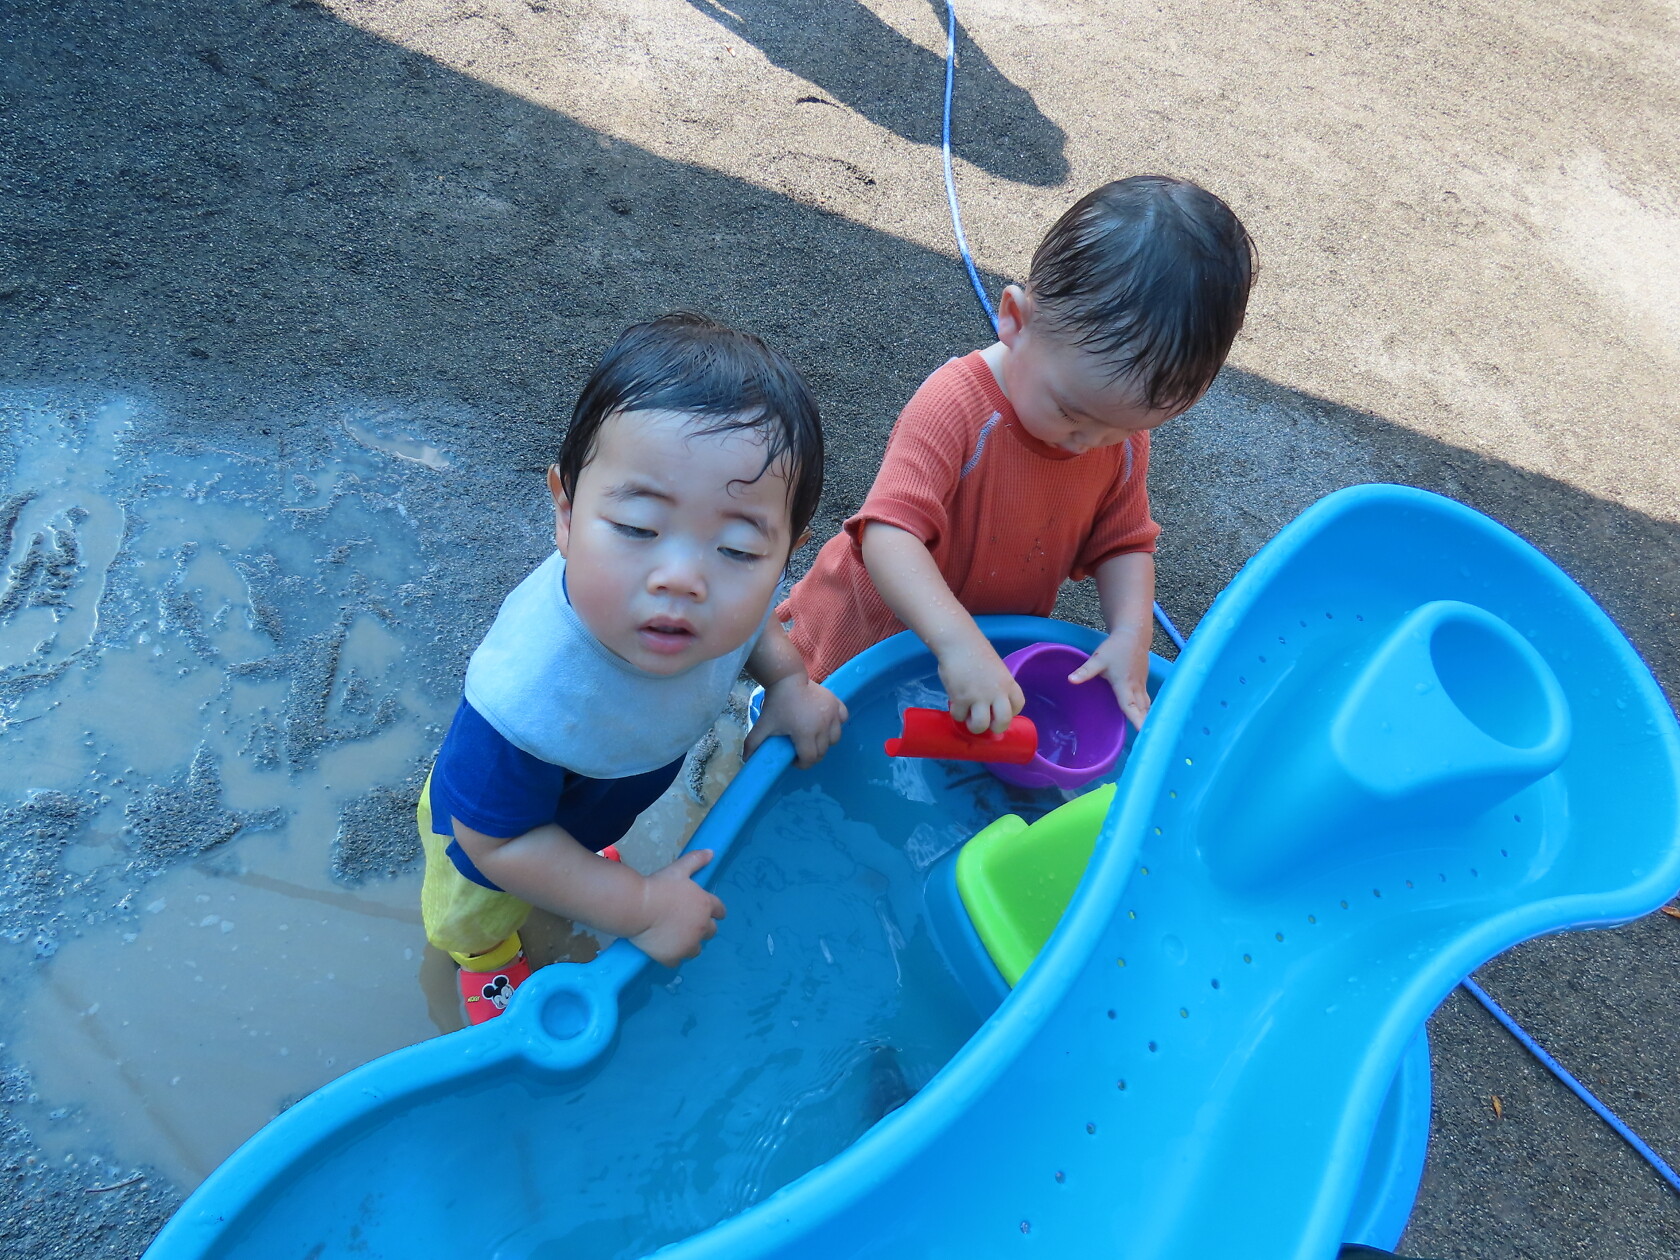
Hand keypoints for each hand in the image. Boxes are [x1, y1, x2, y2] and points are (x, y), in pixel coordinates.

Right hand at [629, 849, 726, 966]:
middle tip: (687, 923)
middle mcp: (702, 927)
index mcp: (706, 905)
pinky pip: (677, 961)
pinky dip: (672, 956)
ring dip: (689, 943)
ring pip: (696, 949)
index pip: (720, 911)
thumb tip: (711, 852)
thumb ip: (696, 860)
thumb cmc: (659, 886)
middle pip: (711, 932)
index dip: (714, 912)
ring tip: (675, 937)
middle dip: (702, 928)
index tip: (709, 913)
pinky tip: (663, 948)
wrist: (637, 907)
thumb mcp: (679, 869)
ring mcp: (688, 944)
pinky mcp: (673, 957)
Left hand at [745, 675, 848, 766]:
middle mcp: (823, 725)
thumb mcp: (764, 724)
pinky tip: (825, 723)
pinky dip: (836, 724)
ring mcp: (833, 714)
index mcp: (806, 733)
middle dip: (812, 754)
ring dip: (825, 742)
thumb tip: (746, 759)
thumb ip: (754, 743)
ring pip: (835, 738)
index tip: (794, 759)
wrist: (787, 678)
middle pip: (823, 751)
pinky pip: (843, 719)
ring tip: (814, 737)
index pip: (810, 759)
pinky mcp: (837, 704)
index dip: (802, 764)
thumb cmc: (776, 703)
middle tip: (802, 749)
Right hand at [937, 637, 1024, 734]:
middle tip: (986, 724)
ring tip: (968, 718)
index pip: (1018, 706)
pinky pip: (960, 717)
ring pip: (981, 726)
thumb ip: (995, 686)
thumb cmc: (975, 652)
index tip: (999, 711)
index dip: (1010, 713)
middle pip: (1003, 722)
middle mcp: (997, 693)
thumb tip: (987, 703)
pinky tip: (955, 706)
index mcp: (1008, 683)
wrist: (959, 642)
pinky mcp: (962, 698)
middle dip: (995, 728)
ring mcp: (979, 697)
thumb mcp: (995, 669)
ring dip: (974, 726)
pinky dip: (957, 714)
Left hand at [1068, 626, 1150, 728]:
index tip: (1143, 732)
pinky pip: (1146, 701)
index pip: (1130, 706)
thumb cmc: (1116, 647)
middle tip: (1148, 742)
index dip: (1136, 719)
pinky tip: (1144, 719)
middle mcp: (1136, 688)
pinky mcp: (1143, 683)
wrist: (1134, 634)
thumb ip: (1085, 671)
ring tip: (1148, 735)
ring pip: (1146, 706)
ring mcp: (1142, 685)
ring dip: (1148, 719)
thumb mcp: (1098, 659)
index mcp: (1125, 685)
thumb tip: (1070, 680)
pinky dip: (1147, 711)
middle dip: (1146, 725)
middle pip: (1143, 710)